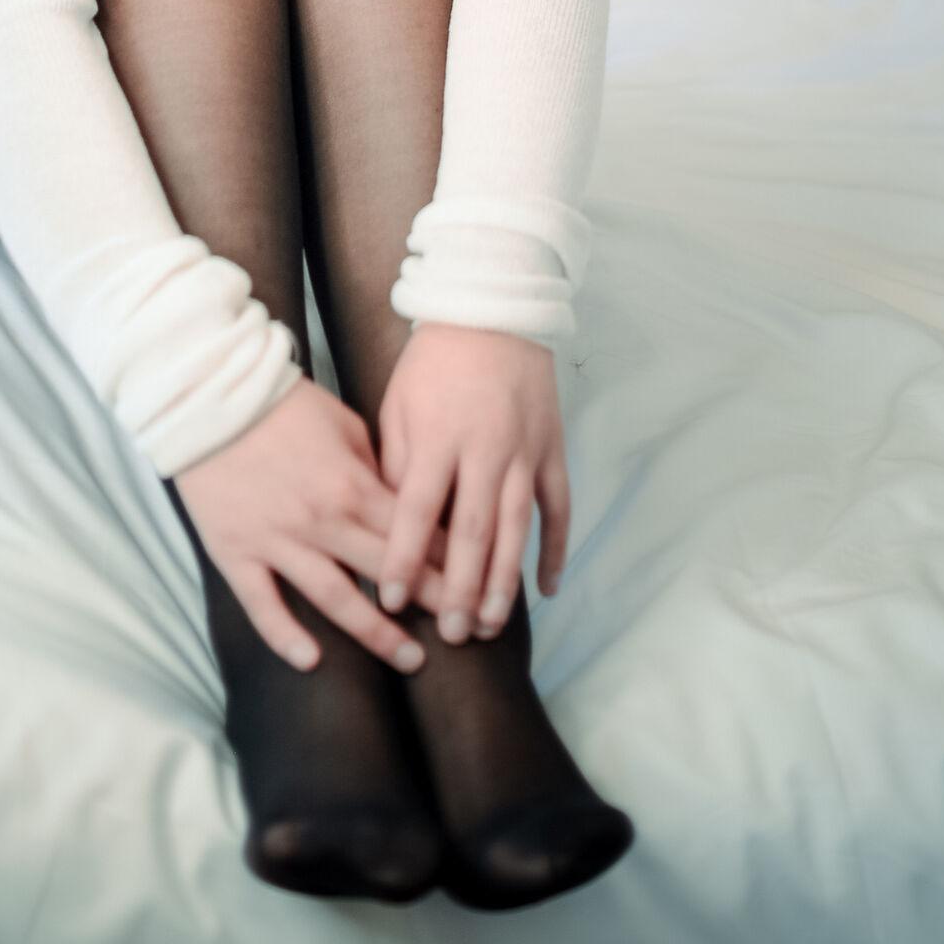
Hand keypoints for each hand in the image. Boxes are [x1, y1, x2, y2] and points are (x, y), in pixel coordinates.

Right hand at [174, 375, 451, 672]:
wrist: (210, 397)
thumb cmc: (283, 404)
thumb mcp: (345, 424)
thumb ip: (374, 469)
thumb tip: (400, 504)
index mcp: (352, 486)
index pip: (412, 533)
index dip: (449, 561)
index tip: (477, 585)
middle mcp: (321, 521)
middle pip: (387, 571)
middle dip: (432, 602)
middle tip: (467, 631)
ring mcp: (277, 541)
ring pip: (334, 599)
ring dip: (376, 633)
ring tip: (412, 661)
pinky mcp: (236, 552)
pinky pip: (262, 604)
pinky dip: (285, 635)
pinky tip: (311, 661)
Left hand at [374, 325, 569, 642]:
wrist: (495, 311)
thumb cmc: (434, 362)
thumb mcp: (398, 403)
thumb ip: (398, 463)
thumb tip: (393, 523)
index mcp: (438, 436)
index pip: (415, 509)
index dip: (400, 557)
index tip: (386, 599)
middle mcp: (484, 448)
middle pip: (470, 530)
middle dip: (458, 587)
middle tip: (449, 633)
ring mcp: (524, 451)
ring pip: (515, 528)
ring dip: (503, 581)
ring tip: (489, 625)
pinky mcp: (552, 449)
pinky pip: (557, 508)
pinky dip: (555, 549)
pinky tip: (545, 588)